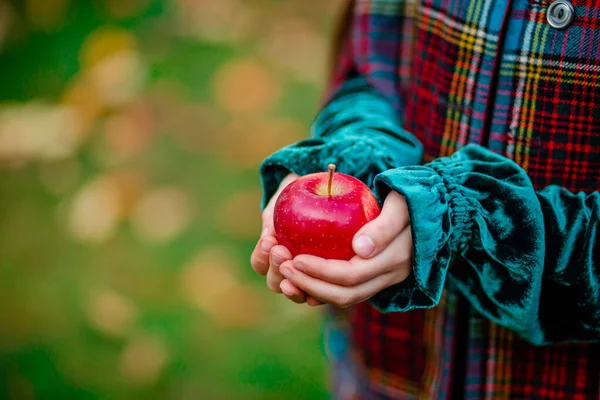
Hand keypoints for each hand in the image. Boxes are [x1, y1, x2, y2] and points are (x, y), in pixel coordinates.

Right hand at [250, 173, 322, 304]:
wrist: (329, 197)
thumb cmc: (300, 198)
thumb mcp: (285, 199)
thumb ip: (273, 214)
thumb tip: (270, 234)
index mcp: (271, 253)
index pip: (260, 264)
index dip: (262, 257)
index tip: (269, 241)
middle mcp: (287, 271)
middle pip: (274, 281)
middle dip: (276, 268)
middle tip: (282, 251)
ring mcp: (306, 279)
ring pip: (294, 292)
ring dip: (294, 284)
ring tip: (299, 267)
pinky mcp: (327, 283)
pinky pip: (319, 295)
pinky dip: (316, 293)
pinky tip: (319, 285)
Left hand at [278, 191, 411, 307]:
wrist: (425, 207)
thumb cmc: (410, 197)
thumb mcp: (400, 203)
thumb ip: (384, 226)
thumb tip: (360, 249)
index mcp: (396, 259)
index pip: (351, 275)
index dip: (321, 271)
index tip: (295, 258)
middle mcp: (391, 276)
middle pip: (345, 294)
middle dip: (310, 285)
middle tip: (284, 269)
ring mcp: (383, 280)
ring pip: (345, 298)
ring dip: (312, 292)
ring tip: (286, 280)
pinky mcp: (375, 279)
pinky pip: (346, 292)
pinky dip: (321, 290)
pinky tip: (300, 281)